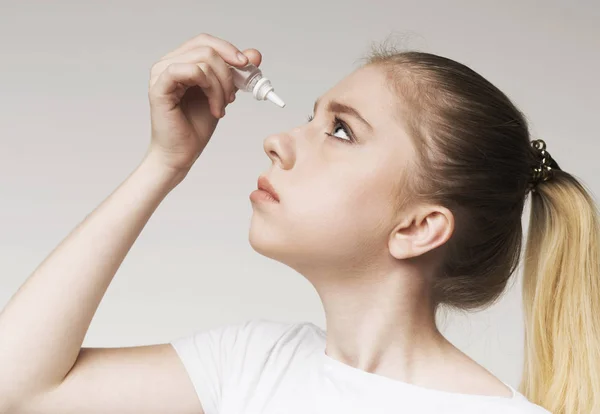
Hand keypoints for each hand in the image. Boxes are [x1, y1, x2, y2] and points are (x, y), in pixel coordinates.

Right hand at [145, 33, 261, 172]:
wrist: (182, 153)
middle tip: (233, 97)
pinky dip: (210, 89)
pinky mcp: (159, 86)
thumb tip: (255, 53)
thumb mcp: (222, 94)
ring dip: (220, 86)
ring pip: (203, 60)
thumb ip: (235, 73)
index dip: (228, 49)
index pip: (205, 41)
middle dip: (228, 73)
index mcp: (180, 62)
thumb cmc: (196, 126)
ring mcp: (161, 73)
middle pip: (206, 48)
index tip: (247, 65)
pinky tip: (214, 109)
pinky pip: (190, 71)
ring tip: (221, 107)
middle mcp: (168, 63)